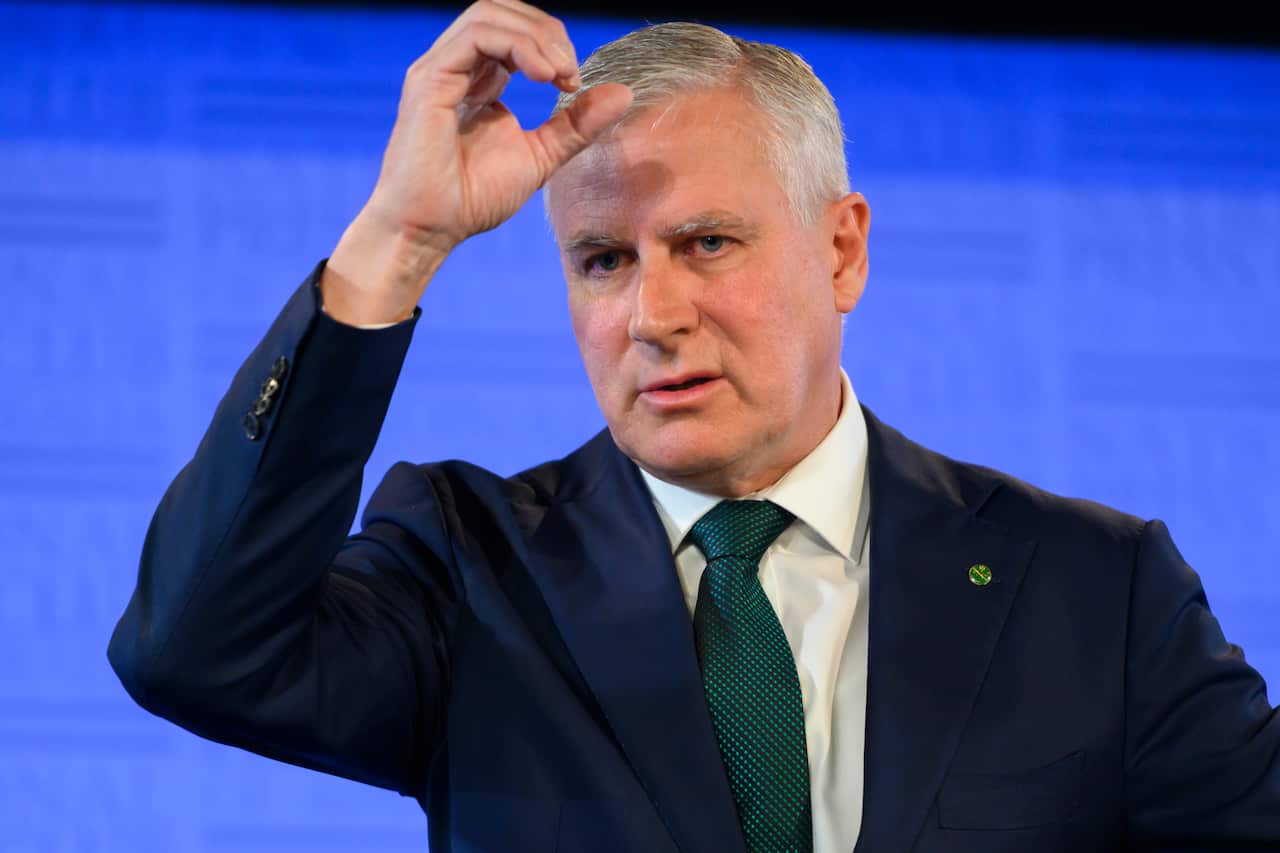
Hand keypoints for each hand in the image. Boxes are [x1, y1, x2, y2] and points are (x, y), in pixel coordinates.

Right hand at [322, 0, 632, 325]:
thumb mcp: (541, 156)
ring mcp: (440, 68)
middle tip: (571, 73)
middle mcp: (457, 66)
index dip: (553, 45)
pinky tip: (543, 76)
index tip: (574, 84)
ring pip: (490, 15)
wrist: (432, 228)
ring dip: (536, 37)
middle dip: (548, 33)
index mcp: (479, 79)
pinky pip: (477, 34)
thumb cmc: (472, 198)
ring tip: (560, 74)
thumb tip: (623, 93)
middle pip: (505, 12)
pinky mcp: (430, 78)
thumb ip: (576, 125)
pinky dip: (518, 46)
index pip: (516, 32)